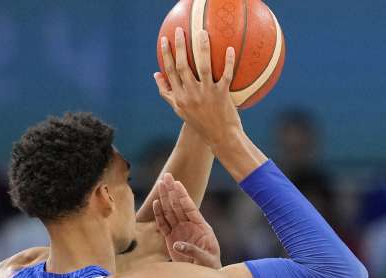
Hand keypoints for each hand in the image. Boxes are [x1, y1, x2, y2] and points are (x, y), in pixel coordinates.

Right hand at [151, 173, 221, 268]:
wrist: (204, 273)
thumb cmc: (209, 266)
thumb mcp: (205, 259)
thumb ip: (193, 251)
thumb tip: (178, 244)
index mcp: (201, 227)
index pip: (190, 208)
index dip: (183, 196)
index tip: (177, 184)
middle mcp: (190, 226)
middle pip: (178, 205)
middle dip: (172, 191)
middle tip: (166, 176)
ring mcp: (180, 231)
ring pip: (170, 211)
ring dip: (165, 198)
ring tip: (160, 184)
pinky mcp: (171, 239)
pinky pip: (164, 224)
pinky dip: (159, 214)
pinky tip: (156, 203)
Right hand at [155, 28, 241, 148]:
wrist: (220, 138)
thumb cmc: (200, 122)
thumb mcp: (180, 110)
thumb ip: (167, 92)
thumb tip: (156, 74)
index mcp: (180, 97)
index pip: (170, 72)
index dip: (166, 54)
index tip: (165, 39)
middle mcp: (191, 95)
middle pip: (182, 66)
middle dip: (179, 47)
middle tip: (181, 31)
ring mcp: (207, 95)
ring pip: (203, 67)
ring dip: (203, 48)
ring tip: (202, 33)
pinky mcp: (222, 96)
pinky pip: (226, 75)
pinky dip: (228, 62)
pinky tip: (229, 49)